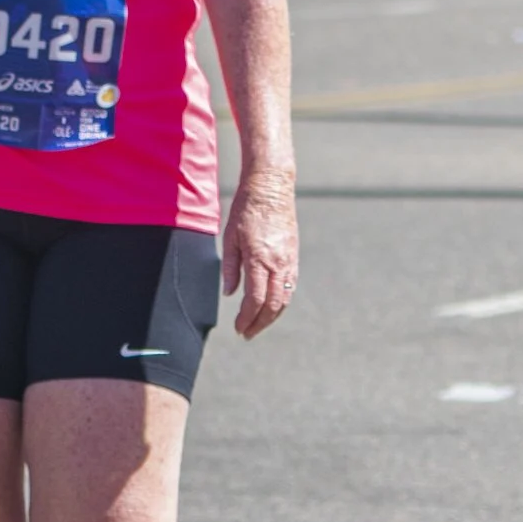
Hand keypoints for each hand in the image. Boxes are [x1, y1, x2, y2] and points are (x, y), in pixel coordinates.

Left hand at [224, 164, 297, 337]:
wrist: (271, 188)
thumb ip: (230, 267)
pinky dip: (282, 301)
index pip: (255, 299)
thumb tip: (229, 293)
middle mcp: (278, 263)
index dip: (246, 318)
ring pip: (285, 298)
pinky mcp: (294, 256)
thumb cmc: (246, 209)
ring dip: (272, 316)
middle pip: (272, 304)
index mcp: (259, 259)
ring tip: (258, 325)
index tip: (238, 328)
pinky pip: (290, 285)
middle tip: (247, 334)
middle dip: (260, 323)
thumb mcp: (230, 237)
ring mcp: (289, 260)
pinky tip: (272, 307)